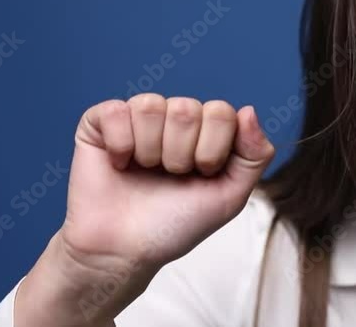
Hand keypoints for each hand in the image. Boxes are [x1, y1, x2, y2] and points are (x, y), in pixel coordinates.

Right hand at [60, 94, 275, 272]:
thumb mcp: (230, 196)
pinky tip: (120, 163)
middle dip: (180, 154)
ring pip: (150, 106)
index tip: (201, 175)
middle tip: (170, 177)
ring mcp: (137, 117)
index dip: (212, 150)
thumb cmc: (176, 224)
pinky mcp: (101, 123)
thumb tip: (249, 110)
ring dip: (150, 150)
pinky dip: (120, 144)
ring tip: (145, 171)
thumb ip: (254, 155)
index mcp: (206, 130)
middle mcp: (173, 118)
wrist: (126, 250)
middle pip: (186, 108)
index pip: (221, 112)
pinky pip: (116, 111)